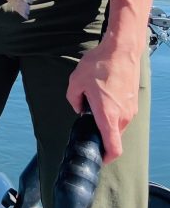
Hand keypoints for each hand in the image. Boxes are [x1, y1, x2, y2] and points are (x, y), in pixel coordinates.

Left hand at [66, 37, 142, 163]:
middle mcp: (123, 116)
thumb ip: (73, 99)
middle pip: (114, 137)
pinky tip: (104, 96)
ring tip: (95, 104)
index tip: (98, 157)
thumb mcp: (76, 81)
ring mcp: (131, 109)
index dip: (106, 158)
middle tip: (88, 124)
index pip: (114, 148)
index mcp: (108, 115)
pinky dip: (113, 112)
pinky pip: (123, 114)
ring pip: (118, 125)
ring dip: (107, 121)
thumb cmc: (100, 65)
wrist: (122, 49)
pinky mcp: (134, 101)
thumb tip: (79, 108)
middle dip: (101, 135)